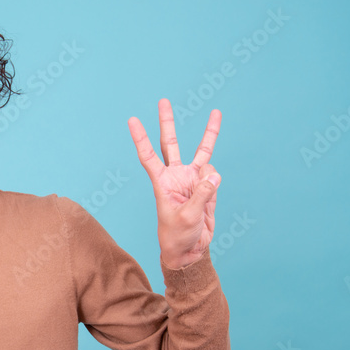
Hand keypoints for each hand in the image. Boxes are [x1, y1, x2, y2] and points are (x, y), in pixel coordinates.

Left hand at [128, 98, 221, 268]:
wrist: (190, 248)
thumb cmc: (179, 235)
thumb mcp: (188, 217)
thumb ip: (202, 194)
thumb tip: (214, 174)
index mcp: (161, 183)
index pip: (148, 156)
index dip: (140, 138)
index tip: (132, 120)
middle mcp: (175, 176)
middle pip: (170, 143)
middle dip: (167, 122)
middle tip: (162, 100)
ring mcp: (192, 179)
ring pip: (200, 150)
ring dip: (209, 133)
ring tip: (217, 113)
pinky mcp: (206, 186)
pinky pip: (214, 174)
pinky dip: (215, 180)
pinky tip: (210, 193)